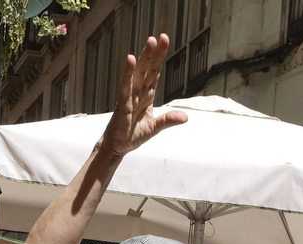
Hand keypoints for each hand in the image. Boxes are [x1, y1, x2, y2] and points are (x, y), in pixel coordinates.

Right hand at [97, 35, 186, 160]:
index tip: (164, 42)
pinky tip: (131, 60)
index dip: (159, 58)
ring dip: (144, 58)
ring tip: (150, 41)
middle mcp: (138, 92)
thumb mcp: (155, 127)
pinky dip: (128, 73)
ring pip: (138, 73)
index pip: (155, 73)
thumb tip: (185, 117)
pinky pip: (125, 86)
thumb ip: (168, 120)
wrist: (117, 147)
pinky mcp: (122, 105)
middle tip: (161, 36)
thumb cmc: (132, 135)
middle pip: (148, 69)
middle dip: (154, 53)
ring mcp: (129, 97)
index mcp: (146, 95)